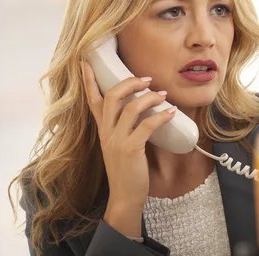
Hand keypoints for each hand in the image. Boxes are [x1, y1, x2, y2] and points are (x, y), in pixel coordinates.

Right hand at [81, 61, 175, 236]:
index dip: (89, 80)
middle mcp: (106, 132)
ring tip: (163, 94)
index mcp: (102, 129)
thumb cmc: (126, 169)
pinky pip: (147, 125)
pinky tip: (172, 112)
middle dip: (129, 82)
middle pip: (111, 96)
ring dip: (150, 97)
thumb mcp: (118, 145)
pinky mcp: (131, 149)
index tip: (87, 62)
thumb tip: (139, 107)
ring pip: (131, 108)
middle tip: (147, 79)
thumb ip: (123, 127)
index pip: (92, 100)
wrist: (124, 196)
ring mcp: (117, 140)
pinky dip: (162, 116)